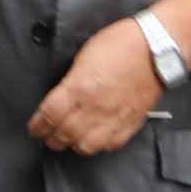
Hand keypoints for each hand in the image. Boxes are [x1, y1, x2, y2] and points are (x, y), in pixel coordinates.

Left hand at [26, 18, 162, 155]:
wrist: (156, 49)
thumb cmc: (121, 44)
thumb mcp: (84, 56)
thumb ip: (70, 81)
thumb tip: (60, 96)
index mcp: (78, 88)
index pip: (48, 116)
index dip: (37, 125)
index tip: (34, 128)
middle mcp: (93, 108)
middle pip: (62, 135)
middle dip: (51, 138)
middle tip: (47, 135)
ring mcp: (112, 119)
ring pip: (85, 147)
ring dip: (73, 144)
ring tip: (69, 138)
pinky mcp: (129, 124)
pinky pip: (109, 145)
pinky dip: (98, 145)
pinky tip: (94, 137)